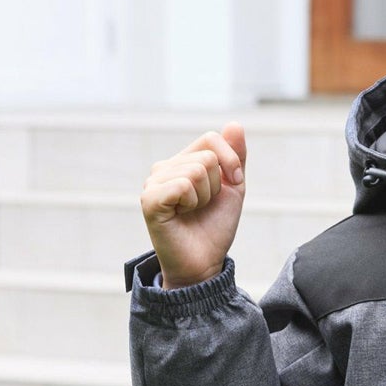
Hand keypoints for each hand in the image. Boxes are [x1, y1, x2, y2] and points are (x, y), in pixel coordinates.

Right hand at [139, 123, 246, 287]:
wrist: (204, 262)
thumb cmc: (214, 227)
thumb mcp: (232, 188)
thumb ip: (234, 157)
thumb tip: (235, 124)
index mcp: (181, 162)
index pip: (211, 138)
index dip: (231, 161)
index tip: (234, 185)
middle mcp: (163, 168)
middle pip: (207, 157)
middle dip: (218, 186)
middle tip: (204, 206)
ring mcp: (153, 182)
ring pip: (198, 170)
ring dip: (206, 197)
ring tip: (193, 212)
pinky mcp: (149, 199)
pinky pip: (183, 185)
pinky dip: (192, 203)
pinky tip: (182, 215)